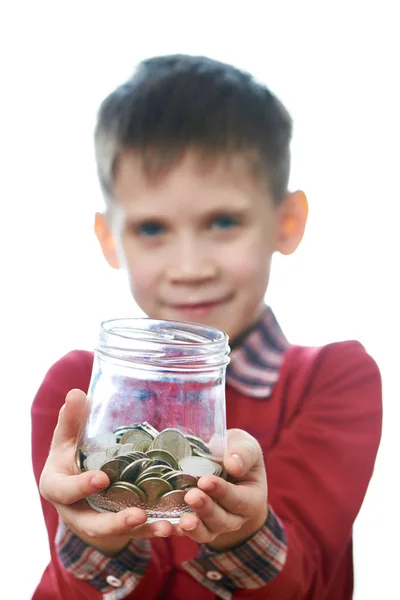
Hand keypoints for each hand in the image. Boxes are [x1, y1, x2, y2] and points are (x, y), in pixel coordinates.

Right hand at [39, 389, 182, 555]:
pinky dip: (158, 529)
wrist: (77, 485)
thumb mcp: (66, 439)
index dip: (81, 487)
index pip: (64, 491)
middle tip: (138, 514)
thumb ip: (71, 419)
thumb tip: (76, 393)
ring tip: (166, 526)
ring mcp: (98, 523)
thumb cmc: (71, 456)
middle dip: (116, 522)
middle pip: (93, 524)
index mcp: (57, 488)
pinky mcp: (119, 529)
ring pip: (120, 533)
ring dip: (144, 531)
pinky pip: (139, 534)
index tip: (102, 478)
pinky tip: (180, 525)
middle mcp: (76, 513)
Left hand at [179, 429, 267, 550]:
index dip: (222, 492)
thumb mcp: (246, 447)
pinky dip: (176, 530)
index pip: (238, 499)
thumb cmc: (237, 454)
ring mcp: (214, 524)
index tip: (205, 481)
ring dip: (194, 527)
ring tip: (182, 520)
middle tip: (191, 496)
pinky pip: (186, 532)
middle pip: (222, 520)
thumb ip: (244, 453)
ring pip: (206, 532)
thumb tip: (233, 465)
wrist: (225, 466)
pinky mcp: (196, 525)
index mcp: (251, 499)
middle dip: (206, 509)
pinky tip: (165, 527)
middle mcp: (235, 517)